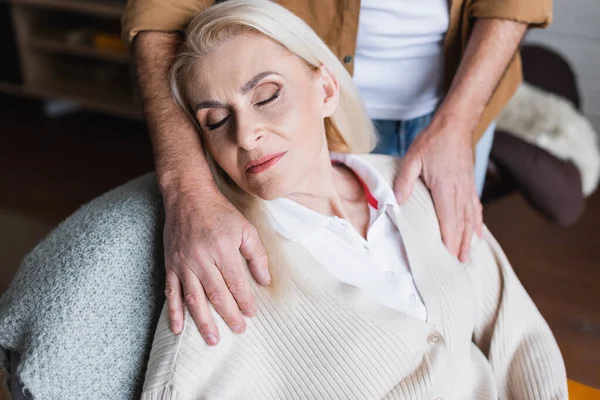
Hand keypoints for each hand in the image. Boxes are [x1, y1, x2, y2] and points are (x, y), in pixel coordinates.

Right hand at [162, 184, 270, 344]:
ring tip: (212, 339)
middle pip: (217, 294)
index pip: (236, 283)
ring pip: (194, 298)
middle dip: (229, 315)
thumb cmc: (220, 213)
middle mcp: (202, 258)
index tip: (252, 314)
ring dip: (203, 321)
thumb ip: (257, 255)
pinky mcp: (170, 265)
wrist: (188, 197)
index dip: (245, 301)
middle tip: (239, 330)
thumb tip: (265, 281)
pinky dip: (173, 312)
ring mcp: (183, 263)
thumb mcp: (245, 228)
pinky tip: (178, 329)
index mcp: (223, 249)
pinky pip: (171, 292)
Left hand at [393, 116, 482, 261]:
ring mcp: (468, 188)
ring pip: (471, 219)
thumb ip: (405, 181)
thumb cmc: (433, 141)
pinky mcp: (470, 184)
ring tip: (467, 255)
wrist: (455, 125)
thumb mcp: (412, 158)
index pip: (448, 219)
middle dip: (460, 245)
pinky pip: (476, 208)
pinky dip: (477, 223)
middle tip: (458, 264)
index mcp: (445, 188)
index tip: (448, 255)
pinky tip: (477, 234)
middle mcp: (460, 191)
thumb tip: (398, 201)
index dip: (449, 239)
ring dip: (469, 238)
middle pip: (461, 224)